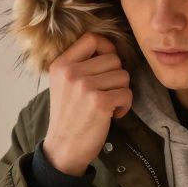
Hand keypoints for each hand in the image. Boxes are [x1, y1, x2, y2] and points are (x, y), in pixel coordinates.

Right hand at [42, 32, 132, 175]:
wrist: (63, 148)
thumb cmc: (69, 116)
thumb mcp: (63, 84)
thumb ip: (80, 65)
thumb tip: (111, 50)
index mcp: (61, 64)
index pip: (91, 38)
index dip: (107, 48)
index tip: (108, 65)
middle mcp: (71, 72)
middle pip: (113, 59)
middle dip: (116, 77)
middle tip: (106, 93)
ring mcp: (85, 87)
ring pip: (123, 75)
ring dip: (121, 92)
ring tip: (108, 104)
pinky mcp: (99, 102)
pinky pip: (126, 93)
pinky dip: (124, 105)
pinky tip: (112, 114)